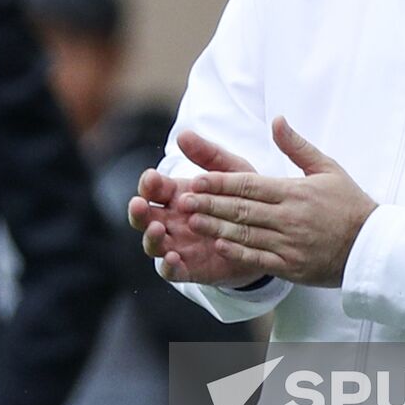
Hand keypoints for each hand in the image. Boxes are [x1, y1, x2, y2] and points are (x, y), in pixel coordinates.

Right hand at [127, 131, 266, 286]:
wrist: (267, 235)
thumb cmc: (243, 199)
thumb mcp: (231, 172)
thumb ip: (208, 155)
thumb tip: (183, 133)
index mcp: (176, 195)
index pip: (153, 188)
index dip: (149, 183)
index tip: (152, 177)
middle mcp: (172, 221)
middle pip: (143, 217)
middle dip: (137, 211)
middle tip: (138, 204)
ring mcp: (178, 245)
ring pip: (153, 243)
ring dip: (150, 237)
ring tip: (158, 229)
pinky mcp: (190, 268)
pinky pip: (171, 271)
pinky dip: (168, 266)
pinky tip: (172, 258)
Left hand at [179, 116, 375, 287]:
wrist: (373, 246)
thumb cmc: (350, 204)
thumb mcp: (328, 168)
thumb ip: (297, 146)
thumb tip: (277, 119)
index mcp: (295, 192)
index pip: (250, 185)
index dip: (220, 183)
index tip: (197, 179)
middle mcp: (290, 217)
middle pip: (242, 209)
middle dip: (210, 203)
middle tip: (183, 200)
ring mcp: (290, 243)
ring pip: (246, 233)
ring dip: (216, 227)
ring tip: (192, 221)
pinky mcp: (293, 266)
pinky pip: (260, 258)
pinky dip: (238, 252)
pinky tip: (219, 244)